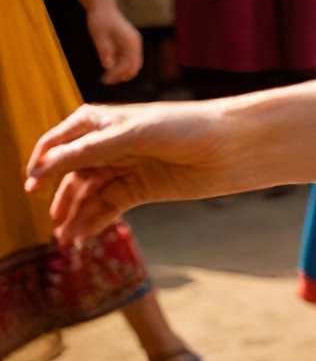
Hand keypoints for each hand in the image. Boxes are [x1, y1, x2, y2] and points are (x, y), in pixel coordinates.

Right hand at [25, 102, 250, 246]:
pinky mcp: (144, 188)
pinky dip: (94, 220)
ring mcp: (128, 167)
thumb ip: (90, 151)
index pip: (62, 139)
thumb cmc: (190, 126)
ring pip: (91, 192)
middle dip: (60, 195)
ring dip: (76, 213)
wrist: (238, 145)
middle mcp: (114, 143)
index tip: (31, 184)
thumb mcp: (136, 134)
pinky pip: (110, 206)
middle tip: (52, 219)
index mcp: (107, 121)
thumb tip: (42, 168)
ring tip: (66, 239)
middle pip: (74, 171)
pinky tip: (82, 236)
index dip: (44, 160)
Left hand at [85, 4, 142, 84]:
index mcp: (131, 41)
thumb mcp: (99, 35)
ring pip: (132, 64)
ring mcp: (133, 44)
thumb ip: (105, 50)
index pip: (130, 63)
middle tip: (106, 81)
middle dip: (121, 76)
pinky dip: (119, 67)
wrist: (103, 8)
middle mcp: (135, 44)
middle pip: (134, 66)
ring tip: (105, 77)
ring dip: (120, 72)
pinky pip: (127, 60)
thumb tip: (108, 66)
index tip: (105, 79)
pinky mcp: (128, 45)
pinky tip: (107, 69)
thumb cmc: (100, 20)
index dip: (119, 74)